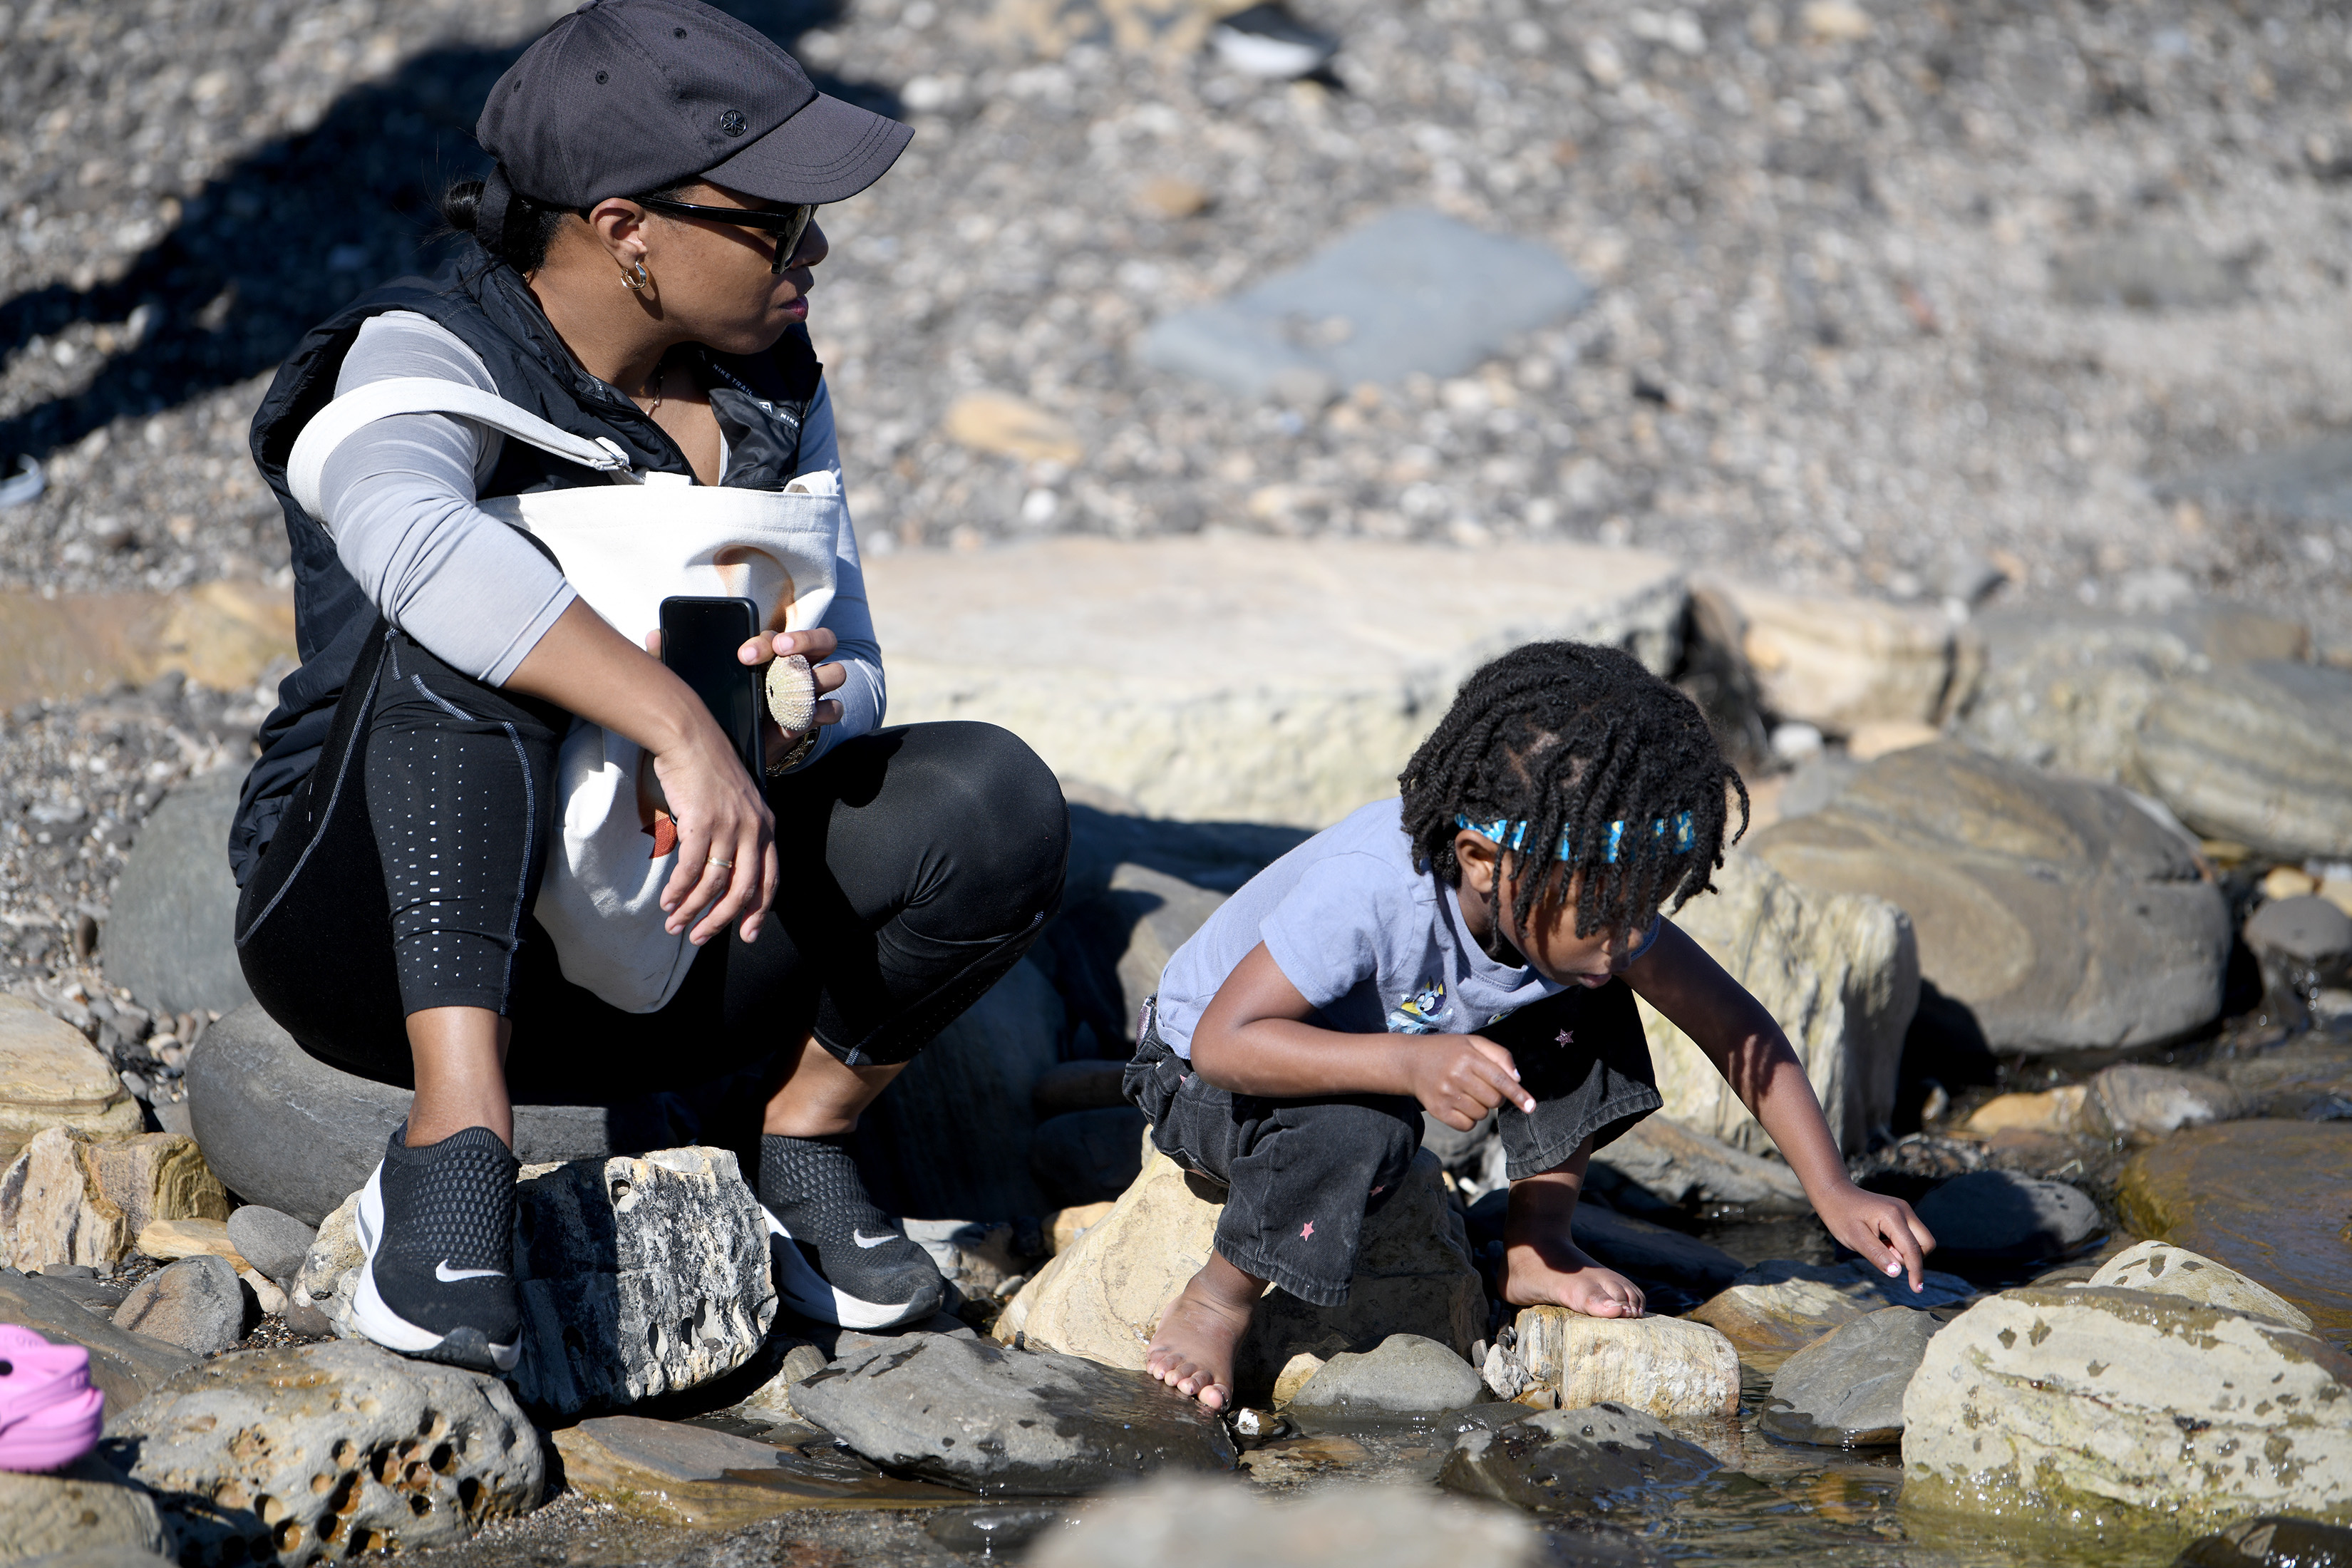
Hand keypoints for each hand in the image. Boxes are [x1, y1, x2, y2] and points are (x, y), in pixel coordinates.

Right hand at [640, 631, 780, 945]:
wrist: (689, 735)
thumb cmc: (707, 768)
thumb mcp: (735, 802)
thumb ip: (735, 835)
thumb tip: (720, 871)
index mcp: (766, 825)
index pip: (770, 878)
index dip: (759, 910)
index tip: (747, 934)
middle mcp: (754, 828)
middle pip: (744, 889)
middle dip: (723, 920)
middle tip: (702, 937)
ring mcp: (730, 826)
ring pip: (714, 883)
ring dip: (693, 909)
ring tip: (675, 924)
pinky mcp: (703, 822)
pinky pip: (691, 869)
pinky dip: (679, 890)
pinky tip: (667, 901)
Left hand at [737, 628, 847, 767]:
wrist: (757, 732)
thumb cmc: (754, 694)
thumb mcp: (748, 676)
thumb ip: (750, 662)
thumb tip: (745, 655)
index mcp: (788, 650)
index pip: (790, 633)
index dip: (772, 640)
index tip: (749, 655)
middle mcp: (809, 665)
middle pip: (827, 640)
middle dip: (806, 640)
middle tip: (781, 649)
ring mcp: (817, 689)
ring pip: (837, 673)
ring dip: (817, 678)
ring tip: (793, 688)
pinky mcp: (820, 715)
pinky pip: (835, 708)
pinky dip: (823, 711)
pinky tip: (805, 714)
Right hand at [1410, 1034, 1536, 1129]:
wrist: (1411, 1061)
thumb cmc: (1448, 1051)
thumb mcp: (1473, 1043)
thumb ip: (1499, 1055)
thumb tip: (1518, 1078)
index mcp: (1468, 1057)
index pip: (1500, 1080)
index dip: (1518, 1094)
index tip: (1531, 1106)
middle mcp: (1457, 1076)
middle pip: (1494, 1100)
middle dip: (1495, 1097)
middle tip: (1482, 1086)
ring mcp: (1446, 1095)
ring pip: (1482, 1115)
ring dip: (1481, 1108)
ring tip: (1467, 1093)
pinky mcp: (1438, 1111)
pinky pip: (1467, 1126)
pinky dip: (1469, 1119)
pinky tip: (1460, 1105)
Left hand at [1815, 1181, 1936, 1291]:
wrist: (1835, 1193)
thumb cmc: (1841, 1216)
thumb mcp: (1854, 1239)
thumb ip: (1877, 1255)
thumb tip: (1898, 1273)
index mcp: (1893, 1216)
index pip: (1912, 1249)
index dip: (1916, 1271)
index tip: (1917, 1290)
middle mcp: (1904, 1210)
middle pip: (1926, 1243)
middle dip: (1914, 1258)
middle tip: (1887, 1257)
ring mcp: (1904, 1210)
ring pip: (1920, 1239)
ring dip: (1905, 1251)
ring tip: (1878, 1245)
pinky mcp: (1901, 1213)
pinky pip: (1910, 1235)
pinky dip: (1900, 1244)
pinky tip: (1880, 1241)